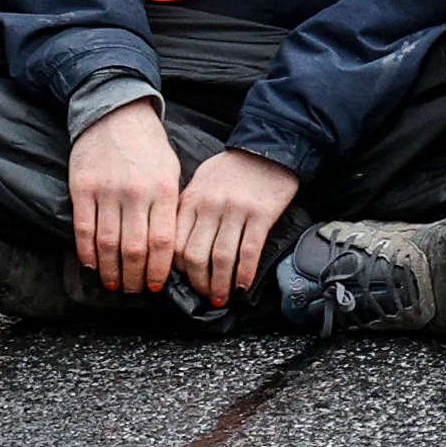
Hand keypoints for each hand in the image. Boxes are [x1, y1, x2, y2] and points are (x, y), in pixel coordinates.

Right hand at [69, 101, 188, 301]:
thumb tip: (169, 248)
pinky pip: (83, 229)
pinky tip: (92, 266)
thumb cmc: (149, 149)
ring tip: (115, 284)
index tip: (157, 287)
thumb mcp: (171, 174)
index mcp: (164, 191)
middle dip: (136, 276)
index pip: (163, 242)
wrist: (116, 115)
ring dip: (111, 269)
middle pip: (135, 248)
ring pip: (107, 243)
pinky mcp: (82, 189)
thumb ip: (169, 207)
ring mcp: (107, 191)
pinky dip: (86, 252)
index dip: (159, 270)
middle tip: (135, 291)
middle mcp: (136, 194)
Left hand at [171, 147, 302, 310]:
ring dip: (220, 283)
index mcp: (191, 200)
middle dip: (198, 282)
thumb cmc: (233, 167)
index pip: (176, 243)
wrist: (269, 148)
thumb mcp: (200, 182)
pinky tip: (243, 286)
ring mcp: (236, 212)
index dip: (177, 269)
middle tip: (203, 296)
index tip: (182, 281)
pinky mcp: (261, 215)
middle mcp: (210, 208)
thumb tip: (180, 242)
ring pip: (221, 257)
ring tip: (221, 298)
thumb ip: (188, 209)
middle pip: (196, 255)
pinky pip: (249, 251)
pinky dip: (244, 273)